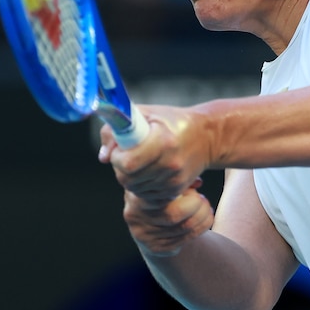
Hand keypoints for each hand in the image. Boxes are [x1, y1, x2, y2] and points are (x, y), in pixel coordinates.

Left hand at [98, 104, 213, 201]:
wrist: (206, 137)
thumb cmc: (171, 122)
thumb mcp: (145, 114)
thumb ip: (117, 130)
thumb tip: (104, 156)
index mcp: (163, 141)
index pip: (128, 163)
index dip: (117, 157)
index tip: (120, 148)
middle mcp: (170, 163)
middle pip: (127, 179)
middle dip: (120, 168)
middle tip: (128, 155)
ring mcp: (174, 179)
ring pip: (135, 189)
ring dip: (130, 177)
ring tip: (140, 161)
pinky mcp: (176, 190)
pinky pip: (147, 195)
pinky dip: (142, 185)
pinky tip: (149, 171)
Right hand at [122, 179, 214, 256]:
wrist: (151, 222)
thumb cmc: (162, 195)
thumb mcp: (166, 182)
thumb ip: (180, 179)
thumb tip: (198, 182)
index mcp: (135, 194)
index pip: (161, 193)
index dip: (182, 191)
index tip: (194, 190)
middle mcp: (135, 216)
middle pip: (173, 215)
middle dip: (196, 207)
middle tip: (203, 200)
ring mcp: (143, 235)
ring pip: (182, 228)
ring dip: (202, 218)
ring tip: (208, 209)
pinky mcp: (155, 248)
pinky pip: (183, 240)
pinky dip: (200, 229)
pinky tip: (205, 220)